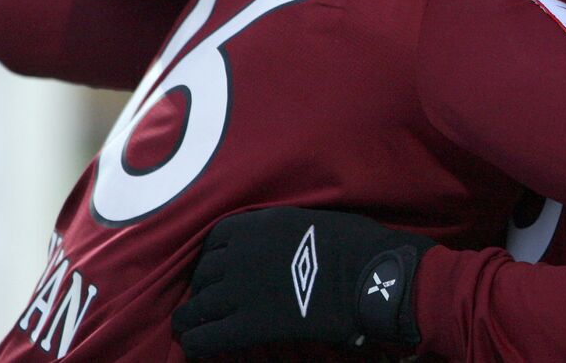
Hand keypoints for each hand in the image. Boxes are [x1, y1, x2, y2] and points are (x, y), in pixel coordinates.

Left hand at [173, 207, 434, 358]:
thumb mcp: (314, 220)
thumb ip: (285, 230)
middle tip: (216, 302)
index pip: (216, 240)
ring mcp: (240, 290)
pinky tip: (200, 345)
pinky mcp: (248, 324)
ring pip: (196, 307)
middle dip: (205, 288)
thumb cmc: (357, 245)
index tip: (223, 269)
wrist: (370, 277)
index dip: (216, 257)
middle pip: (203, 274)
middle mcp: (241, 254)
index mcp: (259, 225)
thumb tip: (279, 243)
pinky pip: (205, 336)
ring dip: (195, 318)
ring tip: (198, 326)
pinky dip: (198, 342)